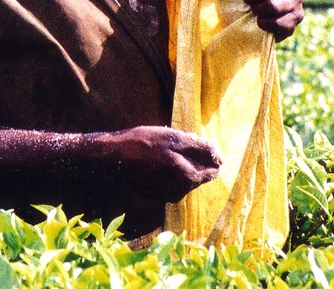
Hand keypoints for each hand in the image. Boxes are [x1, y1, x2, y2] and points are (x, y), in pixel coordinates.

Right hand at [106, 126, 221, 202]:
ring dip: (179, 166)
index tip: (193, 143)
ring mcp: (167, 195)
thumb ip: (201, 148)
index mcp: (189, 177)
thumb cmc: (144, 143)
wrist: (113, 157)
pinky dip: (167, 172)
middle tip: (173, 144)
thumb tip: (220, 158)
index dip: (207, 155)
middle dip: (191, 160)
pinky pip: (170, 183)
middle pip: (197, 175)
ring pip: (183, 179)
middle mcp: (181, 192)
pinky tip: (153, 161)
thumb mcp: (175, 138)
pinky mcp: (155, 195)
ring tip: (161, 151)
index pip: (213, 171)